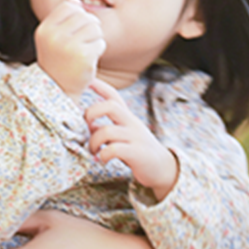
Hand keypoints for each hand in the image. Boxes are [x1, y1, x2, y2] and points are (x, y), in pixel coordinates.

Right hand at [35, 0, 104, 94]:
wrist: (58, 88)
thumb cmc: (57, 60)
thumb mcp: (52, 38)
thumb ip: (62, 19)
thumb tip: (76, 1)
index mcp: (45, 29)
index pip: (69, 6)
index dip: (78, 13)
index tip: (76, 27)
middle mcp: (55, 36)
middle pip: (85, 16)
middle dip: (89, 26)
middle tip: (84, 40)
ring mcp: (69, 46)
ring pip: (95, 28)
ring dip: (95, 38)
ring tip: (86, 48)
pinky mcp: (84, 57)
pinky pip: (100, 43)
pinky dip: (98, 49)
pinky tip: (89, 58)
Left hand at [84, 80, 179, 198]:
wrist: (162, 168)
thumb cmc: (137, 150)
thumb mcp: (123, 135)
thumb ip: (106, 129)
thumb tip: (87, 126)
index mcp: (128, 117)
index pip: (113, 95)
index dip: (99, 86)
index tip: (87, 80)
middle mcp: (132, 123)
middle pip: (110, 105)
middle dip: (91, 113)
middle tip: (86, 128)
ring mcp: (135, 138)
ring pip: (107, 131)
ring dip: (93, 142)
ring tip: (94, 151)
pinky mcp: (137, 153)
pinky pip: (114, 149)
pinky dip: (103, 155)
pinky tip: (104, 159)